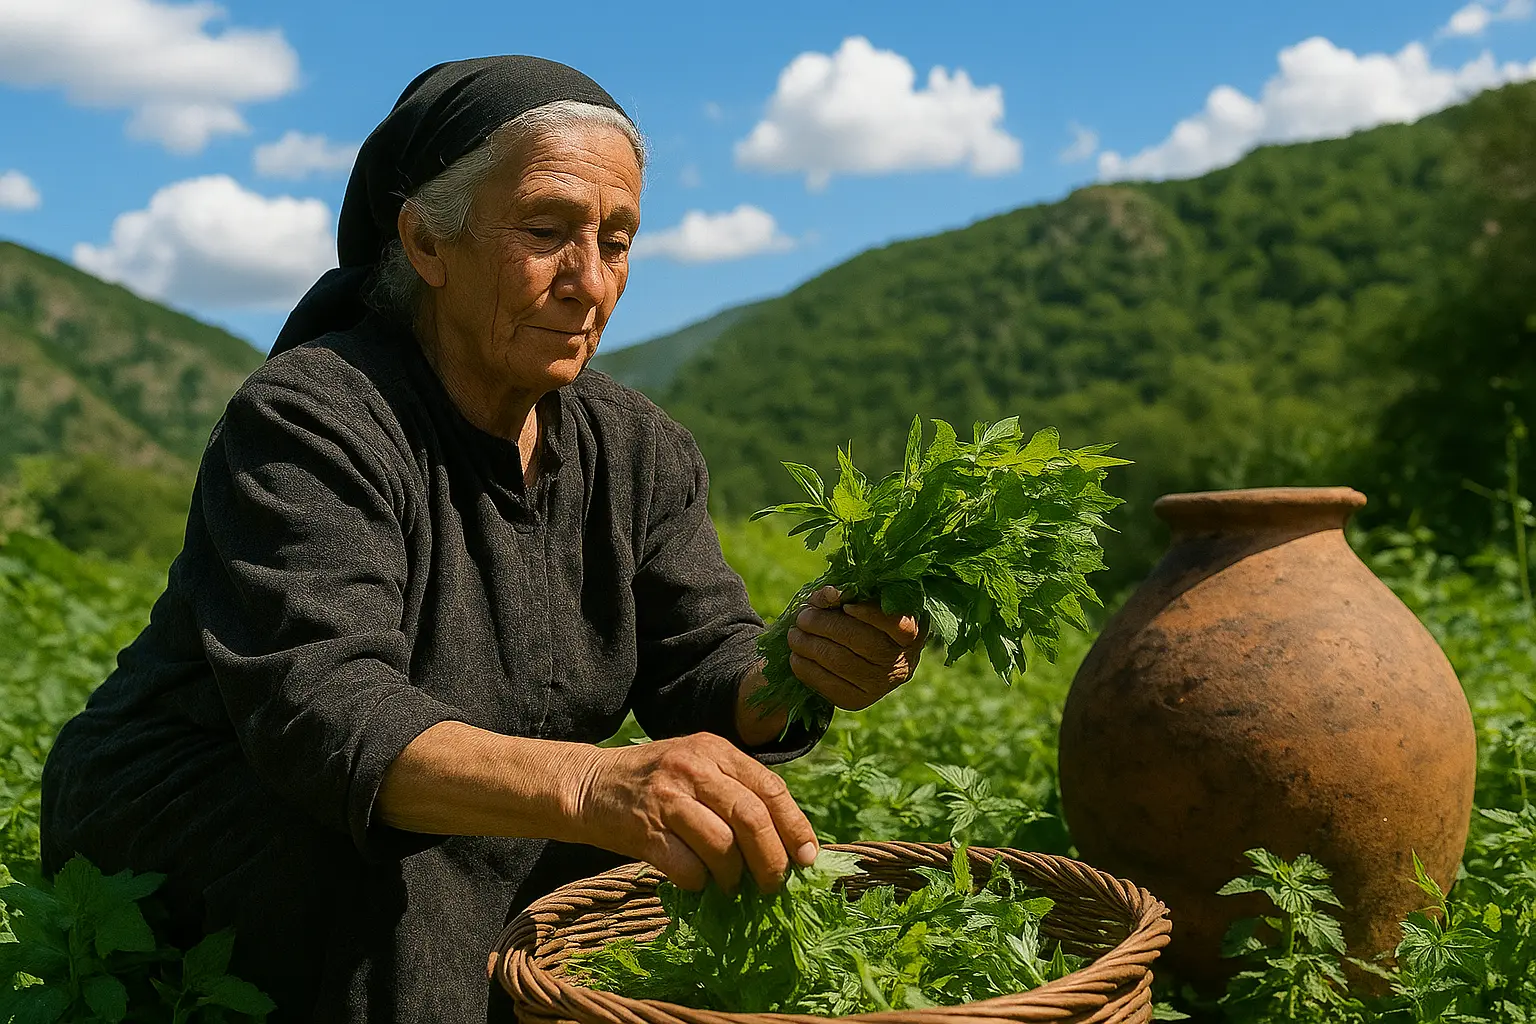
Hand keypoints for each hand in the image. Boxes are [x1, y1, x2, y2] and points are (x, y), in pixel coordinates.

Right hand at [571, 733, 818, 892]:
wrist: (590, 784)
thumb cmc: (654, 782)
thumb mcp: (697, 765)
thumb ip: (736, 789)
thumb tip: (785, 840)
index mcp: (715, 750)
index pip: (770, 788)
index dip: (795, 826)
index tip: (808, 857)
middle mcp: (693, 768)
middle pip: (752, 818)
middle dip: (771, 859)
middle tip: (774, 883)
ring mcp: (667, 798)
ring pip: (723, 845)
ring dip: (735, 876)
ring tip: (733, 885)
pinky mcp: (644, 830)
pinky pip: (687, 867)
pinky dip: (700, 883)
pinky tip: (697, 882)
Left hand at [787, 586, 922, 710]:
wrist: (866, 661)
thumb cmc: (865, 622)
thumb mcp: (863, 602)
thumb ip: (847, 592)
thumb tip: (829, 594)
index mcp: (910, 634)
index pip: (896, 624)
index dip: (868, 613)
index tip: (845, 604)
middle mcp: (901, 662)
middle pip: (859, 641)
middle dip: (823, 625)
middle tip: (802, 617)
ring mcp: (881, 685)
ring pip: (840, 662)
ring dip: (809, 646)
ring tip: (794, 635)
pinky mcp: (859, 700)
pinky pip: (828, 685)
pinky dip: (806, 669)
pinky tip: (796, 657)